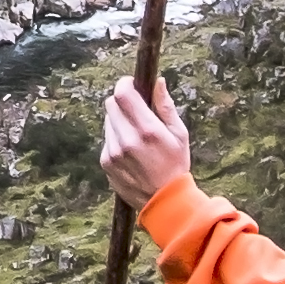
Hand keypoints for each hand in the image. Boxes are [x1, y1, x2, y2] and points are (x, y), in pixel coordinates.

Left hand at [100, 75, 189, 211]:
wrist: (164, 202)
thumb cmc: (176, 165)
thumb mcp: (179, 134)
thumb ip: (165, 106)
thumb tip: (157, 81)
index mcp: (147, 130)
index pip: (123, 94)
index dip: (125, 84)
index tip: (132, 84)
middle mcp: (127, 140)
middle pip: (111, 104)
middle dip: (122, 101)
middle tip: (136, 109)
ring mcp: (113, 152)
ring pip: (108, 121)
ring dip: (119, 120)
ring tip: (136, 135)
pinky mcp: (105, 162)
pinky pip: (107, 139)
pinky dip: (116, 138)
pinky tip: (130, 150)